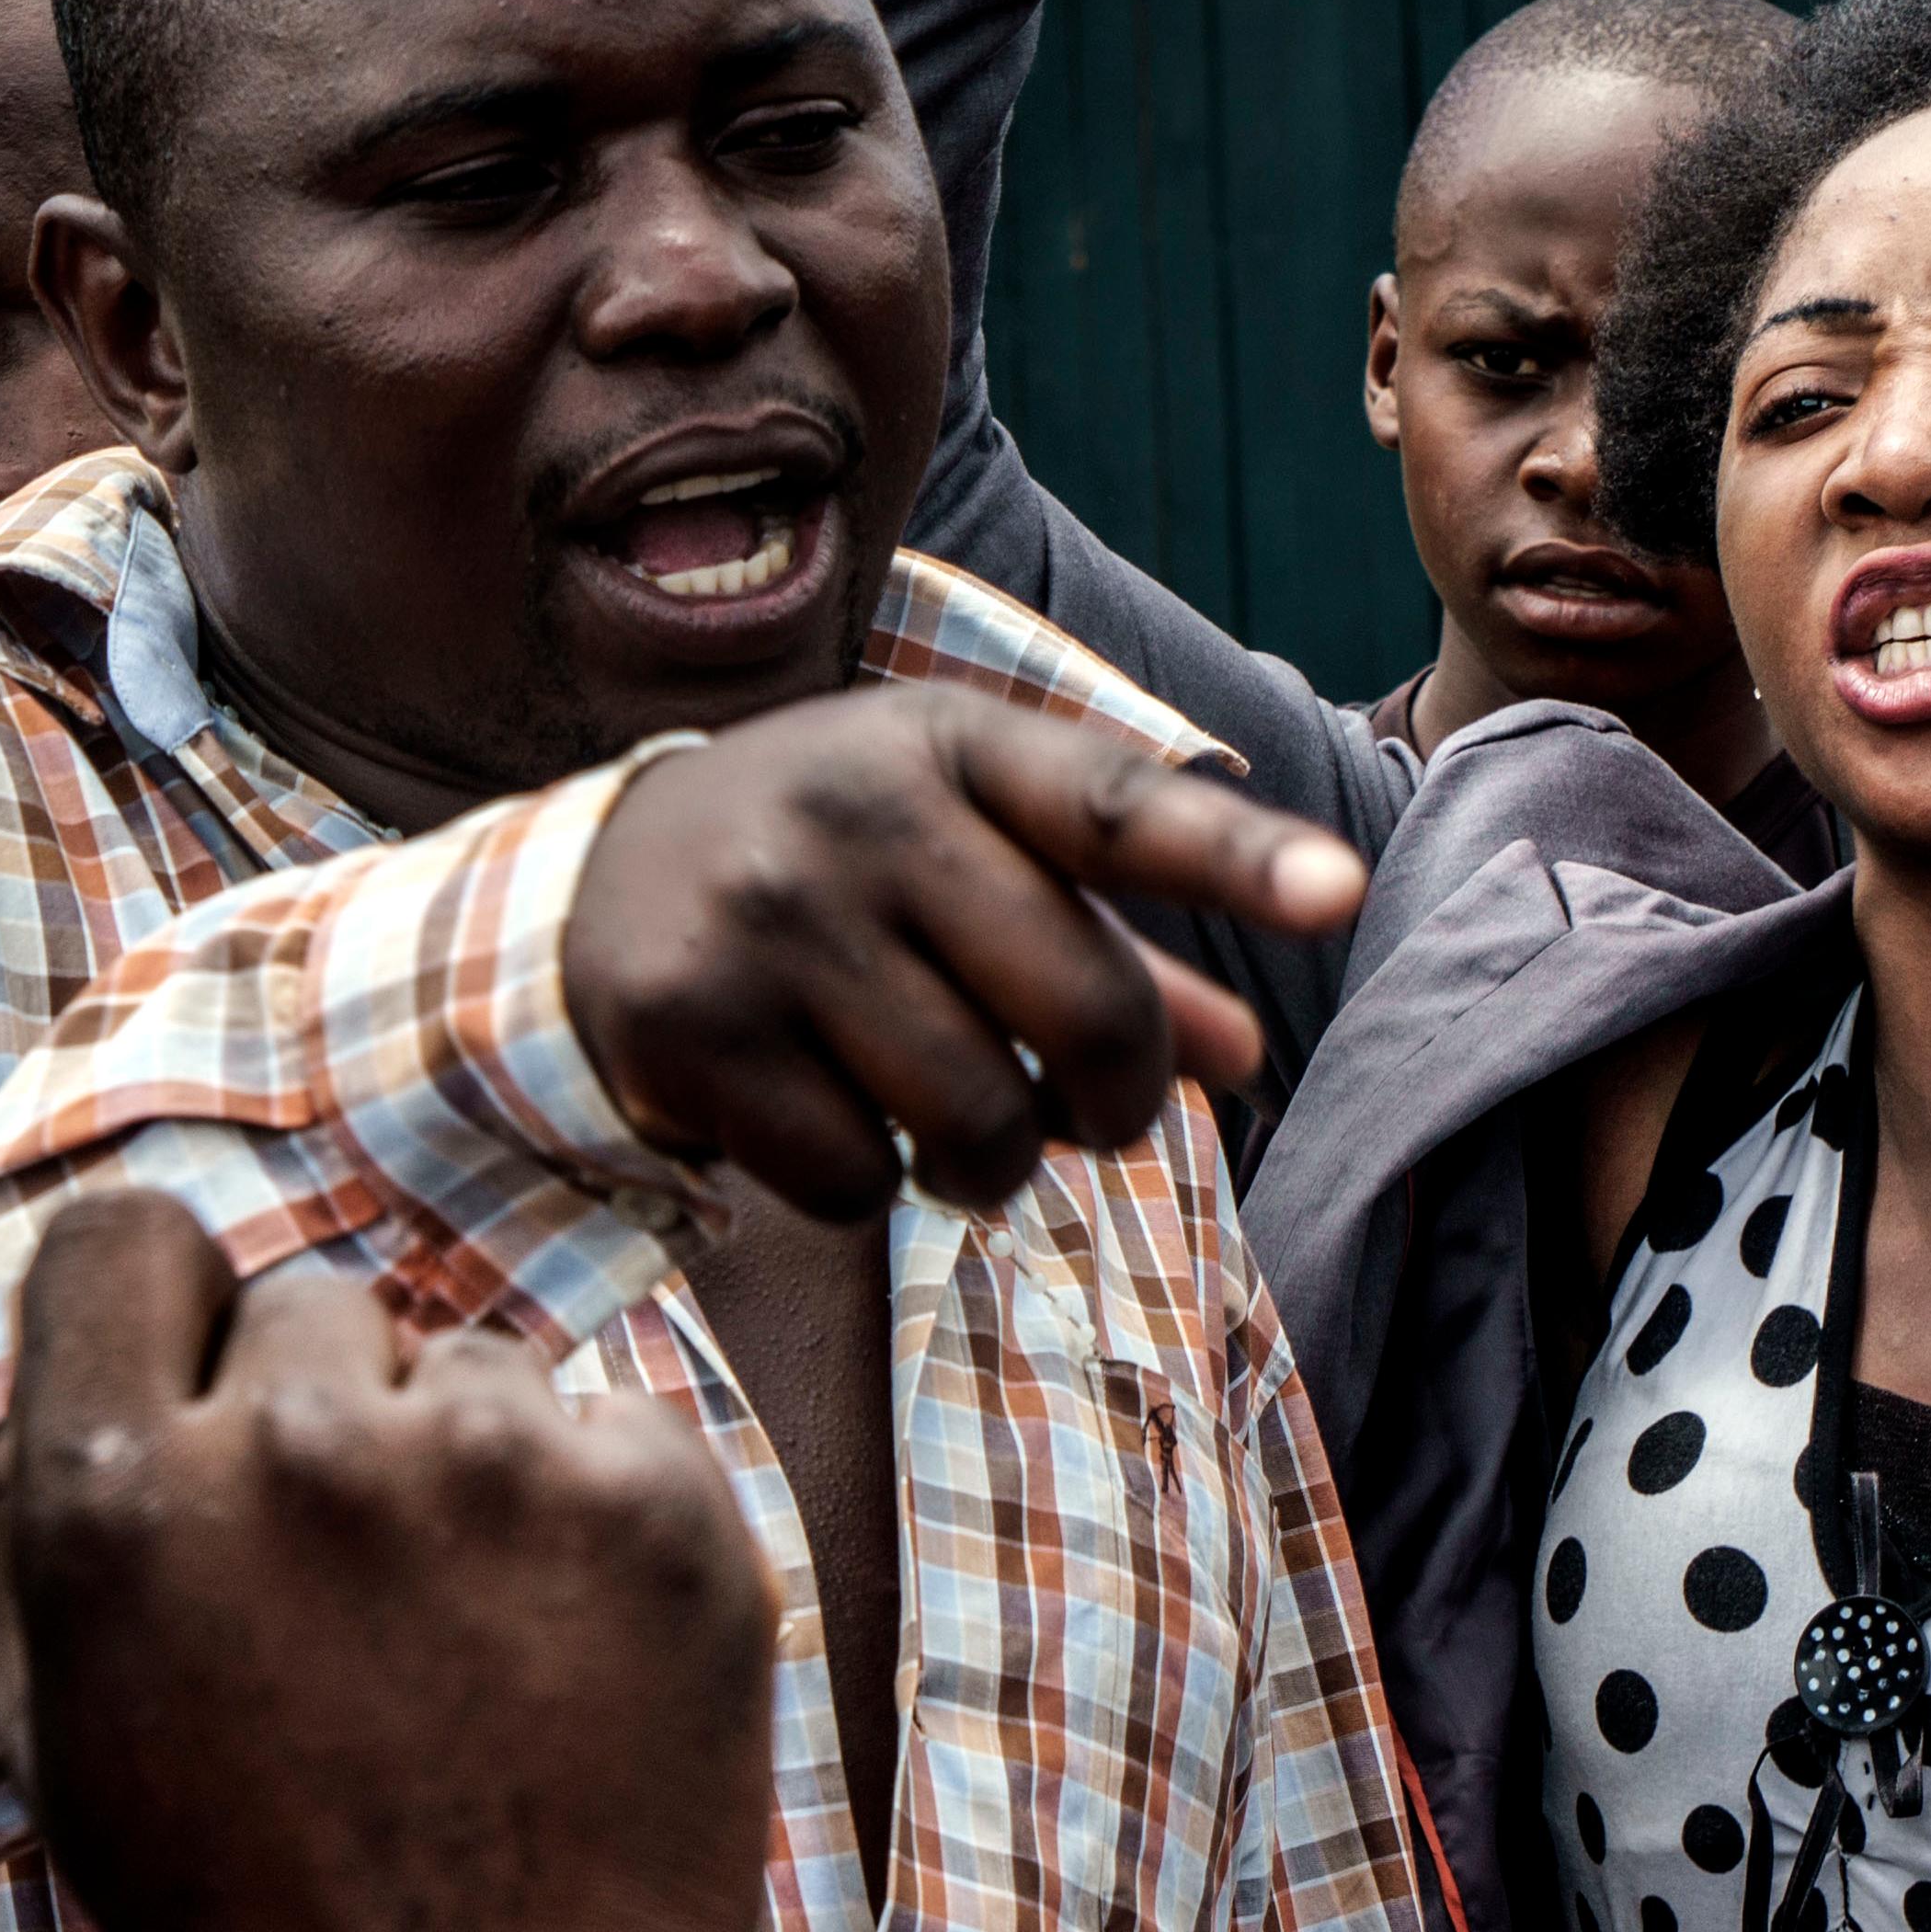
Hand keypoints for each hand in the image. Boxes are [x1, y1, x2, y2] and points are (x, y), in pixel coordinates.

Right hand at [0, 1204, 775, 1931]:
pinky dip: (600, 1520)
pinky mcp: (668, 1504)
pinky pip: (615, 1427)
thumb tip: (117, 1349)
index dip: (168, 1308)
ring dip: (471, 1472)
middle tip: (356, 1589)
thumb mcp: (71, 1733)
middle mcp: (305, 1451)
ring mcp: (503, 1467)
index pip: (122, 1240)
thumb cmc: (260, 1918)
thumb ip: (69, 1515)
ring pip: (477, 1370)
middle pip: (314, 1303)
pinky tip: (578, 1661)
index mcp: (121, 1505)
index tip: (209, 1382)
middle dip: (327, 1414)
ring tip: (477, 1655)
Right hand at [563, 681, 1360, 1224]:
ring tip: (954, 1125)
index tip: (1342, 894)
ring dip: (992, 1164)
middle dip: (1117, 1099)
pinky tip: (825, 1119)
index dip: (1236, 859)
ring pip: (975, 1119)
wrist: (588, 883)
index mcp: (950, 745)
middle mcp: (857, 814)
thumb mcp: (970, 860)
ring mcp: (766, 920)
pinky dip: (866, 1186)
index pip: (1113, 807)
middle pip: (1079, 1009)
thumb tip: (1248, 1057)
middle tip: (1089, 1115)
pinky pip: (854, 1177)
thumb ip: (1113, 944)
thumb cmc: (840, 871)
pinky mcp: (690, 1029)